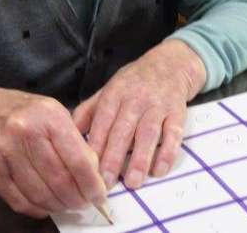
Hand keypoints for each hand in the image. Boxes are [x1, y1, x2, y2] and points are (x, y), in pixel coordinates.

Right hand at [0, 79, 106, 217]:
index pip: (77, 159)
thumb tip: (95, 173)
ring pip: (40, 194)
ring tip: (66, 204)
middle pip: (59, 180)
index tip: (99, 194)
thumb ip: (75, 141)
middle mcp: (25, 130)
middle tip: (84, 202)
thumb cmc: (23, 112)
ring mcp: (5, 150)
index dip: (91, 184)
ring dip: (58, 206)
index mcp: (48, 114)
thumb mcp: (54, 113)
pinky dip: (36, 209)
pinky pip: (18, 200)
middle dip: (77, 199)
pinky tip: (45, 205)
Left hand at [73, 39, 205, 189]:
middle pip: (122, 130)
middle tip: (106, 183)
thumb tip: (68, 133)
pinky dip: (167, 153)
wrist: (170, 64)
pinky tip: (159, 170)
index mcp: (114, 93)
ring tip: (133, 182)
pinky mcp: (177, 112)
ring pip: (147, 133)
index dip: (94, 145)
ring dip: (140, 159)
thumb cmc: (134, 82)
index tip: (86, 168)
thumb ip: (89, 110)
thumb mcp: (108, 89)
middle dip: (113, 158)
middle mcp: (135, 98)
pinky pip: (173, 134)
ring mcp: (157, 105)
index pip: (101, 121)